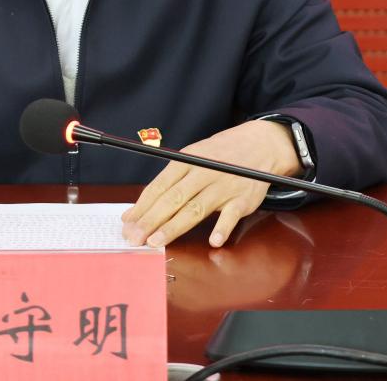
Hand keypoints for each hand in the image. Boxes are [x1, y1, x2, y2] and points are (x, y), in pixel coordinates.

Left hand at [121, 120, 299, 247]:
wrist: (260, 145)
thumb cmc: (219, 156)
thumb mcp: (194, 157)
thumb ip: (171, 182)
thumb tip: (141, 208)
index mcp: (187, 161)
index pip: (159, 186)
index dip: (142, 206)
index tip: (127, 224)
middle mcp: (203, 172)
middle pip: (173, 199)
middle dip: (151, 220)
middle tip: (134, 238)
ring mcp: (223, 185)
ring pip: (195, 208)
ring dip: (174, 226)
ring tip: (156, 241)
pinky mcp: (243, 199)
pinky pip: (232, 215)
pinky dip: (223, 227)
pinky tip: (213, 240)